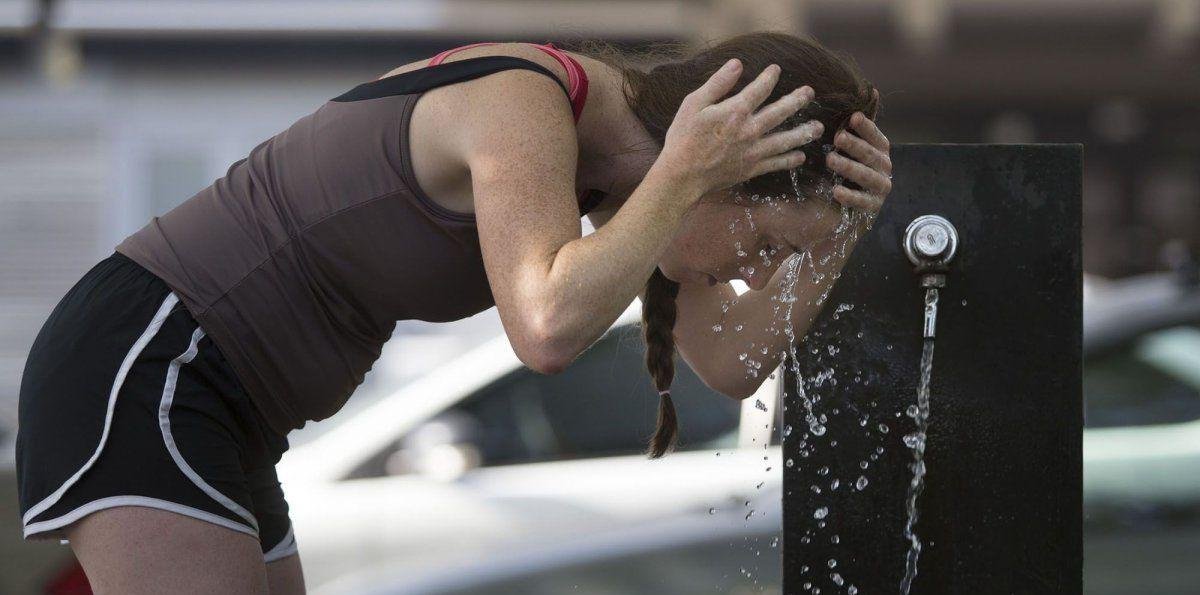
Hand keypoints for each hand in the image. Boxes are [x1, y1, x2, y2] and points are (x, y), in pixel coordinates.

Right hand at [655, 59, 824, 202]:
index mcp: (736, 111)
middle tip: (809, 92)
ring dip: (803, 132)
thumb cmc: (683, 138)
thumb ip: (717, 83)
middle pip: (781, 112)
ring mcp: (753, 151)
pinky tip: (800, 156)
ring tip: (817, 127)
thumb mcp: (694, 104)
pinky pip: (777, 163)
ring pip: (786, 140)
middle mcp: (750, 130)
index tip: (775, 70)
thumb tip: (737, 63)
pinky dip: (790, 160)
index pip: (760, 89)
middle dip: (797, 100)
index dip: (770, 77)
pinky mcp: (751, 169)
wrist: (681, 176)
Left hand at [824, 96, 891, 215]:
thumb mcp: (854, 147)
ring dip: (849, 167)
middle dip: (855, 145)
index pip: (876, 136)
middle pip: (871, 155)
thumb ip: (860, 125)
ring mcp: (880, 189)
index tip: (853, 117)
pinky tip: (836, 191)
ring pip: (867, 176)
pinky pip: (862, 202)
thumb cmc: (851, 171)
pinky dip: (850, 196)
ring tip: (830, 160)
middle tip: (838, 137)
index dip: (866, 127)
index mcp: (880, 151)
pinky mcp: (872, 208)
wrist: (850, 209)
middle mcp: (884, 168)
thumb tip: (871, 89)